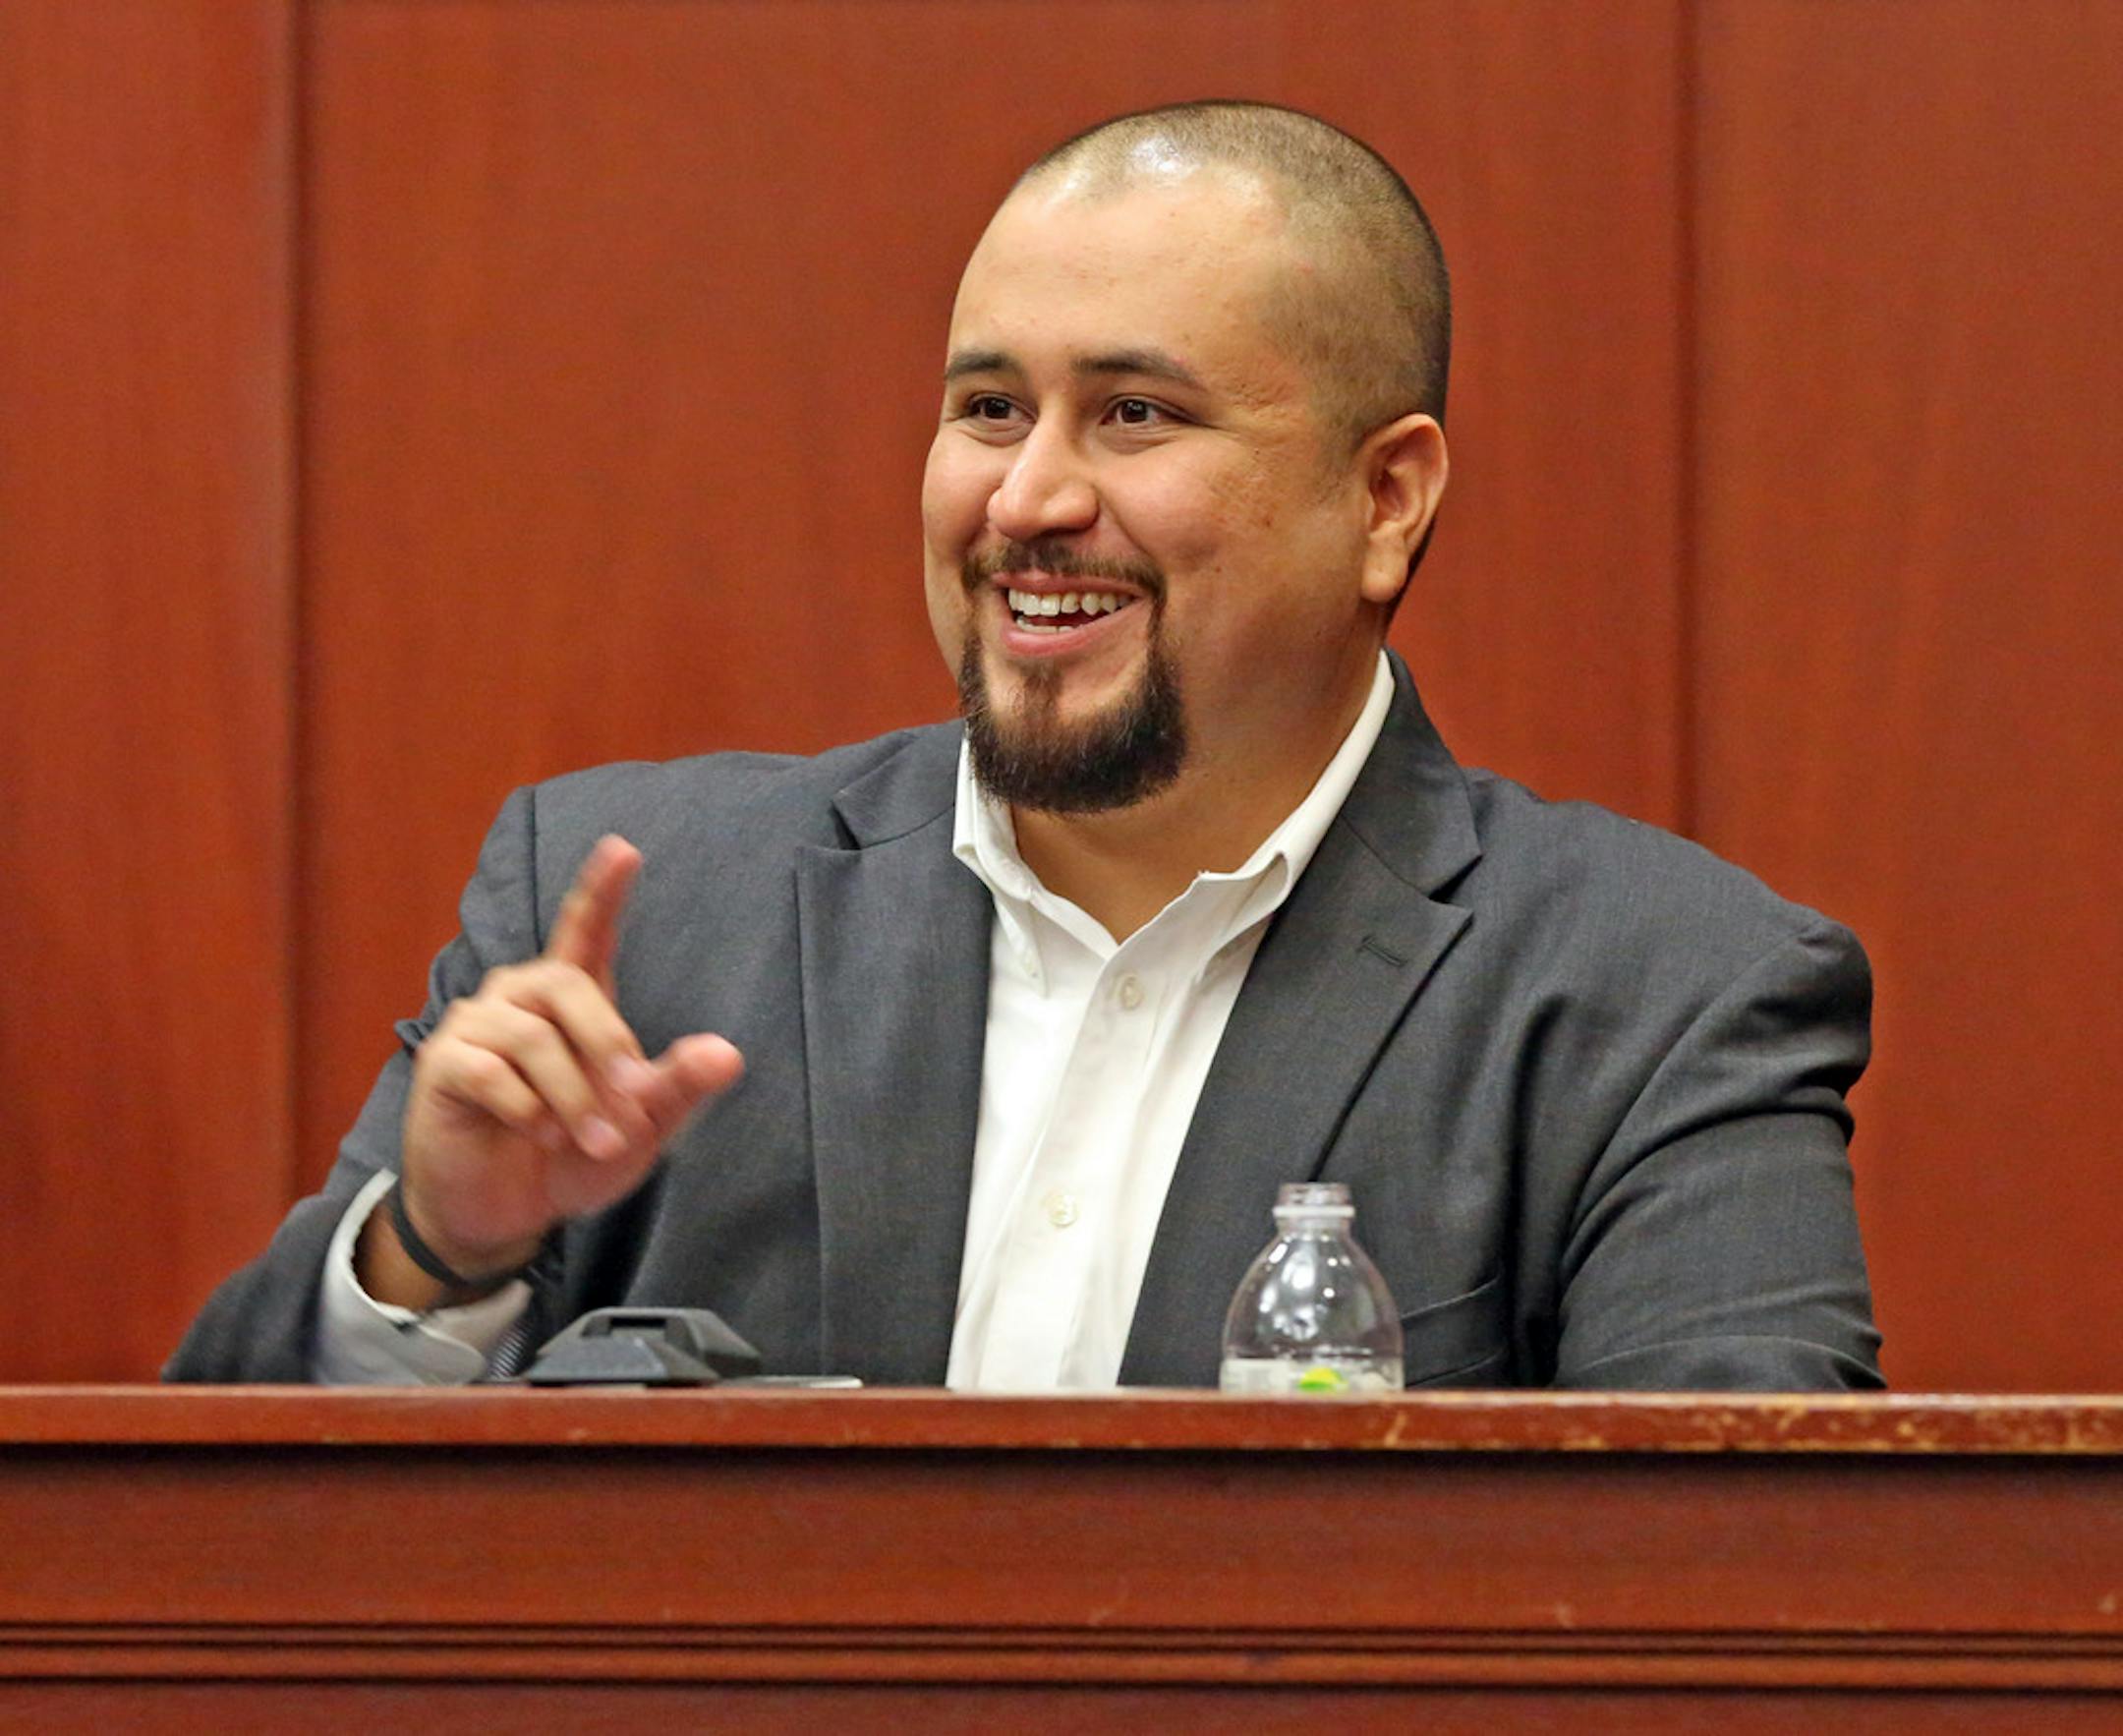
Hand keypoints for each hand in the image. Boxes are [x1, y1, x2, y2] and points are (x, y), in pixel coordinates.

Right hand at [373, 835, 742, 1301]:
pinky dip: (527, 1109)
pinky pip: (491, 1071)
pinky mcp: (443, 1065)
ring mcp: (477, 1026)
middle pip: (566, 982)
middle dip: (607, 1044)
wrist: (505, 1214)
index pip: (587, 930)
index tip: (623, 848)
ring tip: (590, 1140)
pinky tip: (535, 1132)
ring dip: (573, 1096)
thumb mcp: (638, 1130)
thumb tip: (726, 1054)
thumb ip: (676, 1089)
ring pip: (533, 1036)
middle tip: (631, 1107)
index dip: (602, 889)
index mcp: (573, 999)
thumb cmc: (571, 1158)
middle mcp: (521, 997)